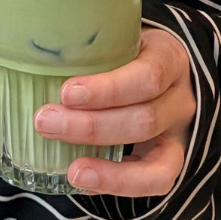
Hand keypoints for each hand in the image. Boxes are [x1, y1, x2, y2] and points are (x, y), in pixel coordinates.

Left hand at [33, 28, 195, 196]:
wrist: (160, 67)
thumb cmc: (130, 51)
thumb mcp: (119, 36)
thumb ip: (92, 44)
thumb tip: (39, 48)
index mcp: (170, 57)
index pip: (148, 75)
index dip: (109, 89)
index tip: (67, 92)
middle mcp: (181, 97)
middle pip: (144, 118)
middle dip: (91, 127)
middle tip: (45, 121)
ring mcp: (179, 133)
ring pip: (153, 158)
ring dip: (105, 165)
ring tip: (69, 167)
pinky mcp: (172, 160)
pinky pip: (154, 182)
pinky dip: (116, 183)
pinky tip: (83, 179)